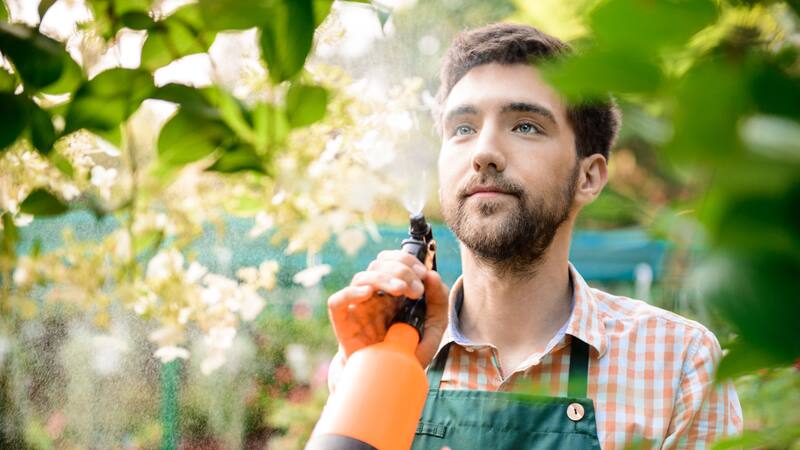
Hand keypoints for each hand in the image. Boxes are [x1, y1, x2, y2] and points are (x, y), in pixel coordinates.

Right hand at [327, 249, 449, 367]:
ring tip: (402, 290)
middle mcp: (374, 295)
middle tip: (417, 290)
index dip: (407, 260)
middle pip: (378, 265)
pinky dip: (350, 293)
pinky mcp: (344, 323)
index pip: (392, 260)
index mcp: (392, 290)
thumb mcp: (433, 327)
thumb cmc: (408, 351)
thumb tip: (432, 275)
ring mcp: (358, 307)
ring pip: (362, 277)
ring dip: (383, 278)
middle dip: (401, 270)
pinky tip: (367, 293)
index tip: (423, 275)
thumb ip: (438, 301)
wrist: (388, 381)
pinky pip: (338, 301)